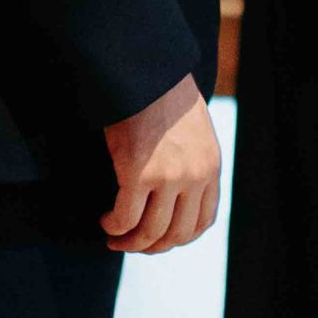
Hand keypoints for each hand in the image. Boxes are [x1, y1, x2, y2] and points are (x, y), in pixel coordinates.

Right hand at [101, 75, 221, 253]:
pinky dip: (114, 226)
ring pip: (150, 232)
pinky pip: (125, 218)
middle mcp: (195, 176)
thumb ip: (191, 161)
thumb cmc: (163, 94)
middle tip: (131, 243)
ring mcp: (169, 177)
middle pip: (177, 234)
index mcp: (211, 166)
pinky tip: (106, 220)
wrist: (146, 71)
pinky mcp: (139, 174)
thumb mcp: (193, 130)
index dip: (178, 238)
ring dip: (129, 242)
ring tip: (113, 236)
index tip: (158, 238)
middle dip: (151, 246)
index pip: (202, 221)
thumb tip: (174, 192)